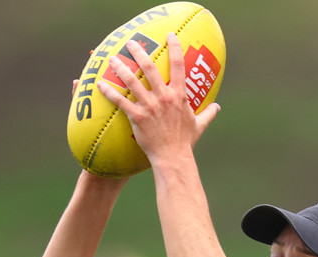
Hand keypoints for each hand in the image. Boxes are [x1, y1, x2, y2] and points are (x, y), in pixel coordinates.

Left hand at [96, 32, 219, 165]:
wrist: (173, 158)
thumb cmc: (185, 143)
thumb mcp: (199, 126)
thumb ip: (208, 114)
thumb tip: (218, 107)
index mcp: (179, 96)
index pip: (178, 66)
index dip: (174, 48)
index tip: (170, 36)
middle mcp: (164, 98)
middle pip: (150, 68)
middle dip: (139, 52)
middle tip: (131, 43)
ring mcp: (150, 107)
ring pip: (132, 81)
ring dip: (120, 67)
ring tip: (112, 59)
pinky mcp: (137, 117)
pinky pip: (120, 101)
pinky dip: (109, 92)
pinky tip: (99, 84)